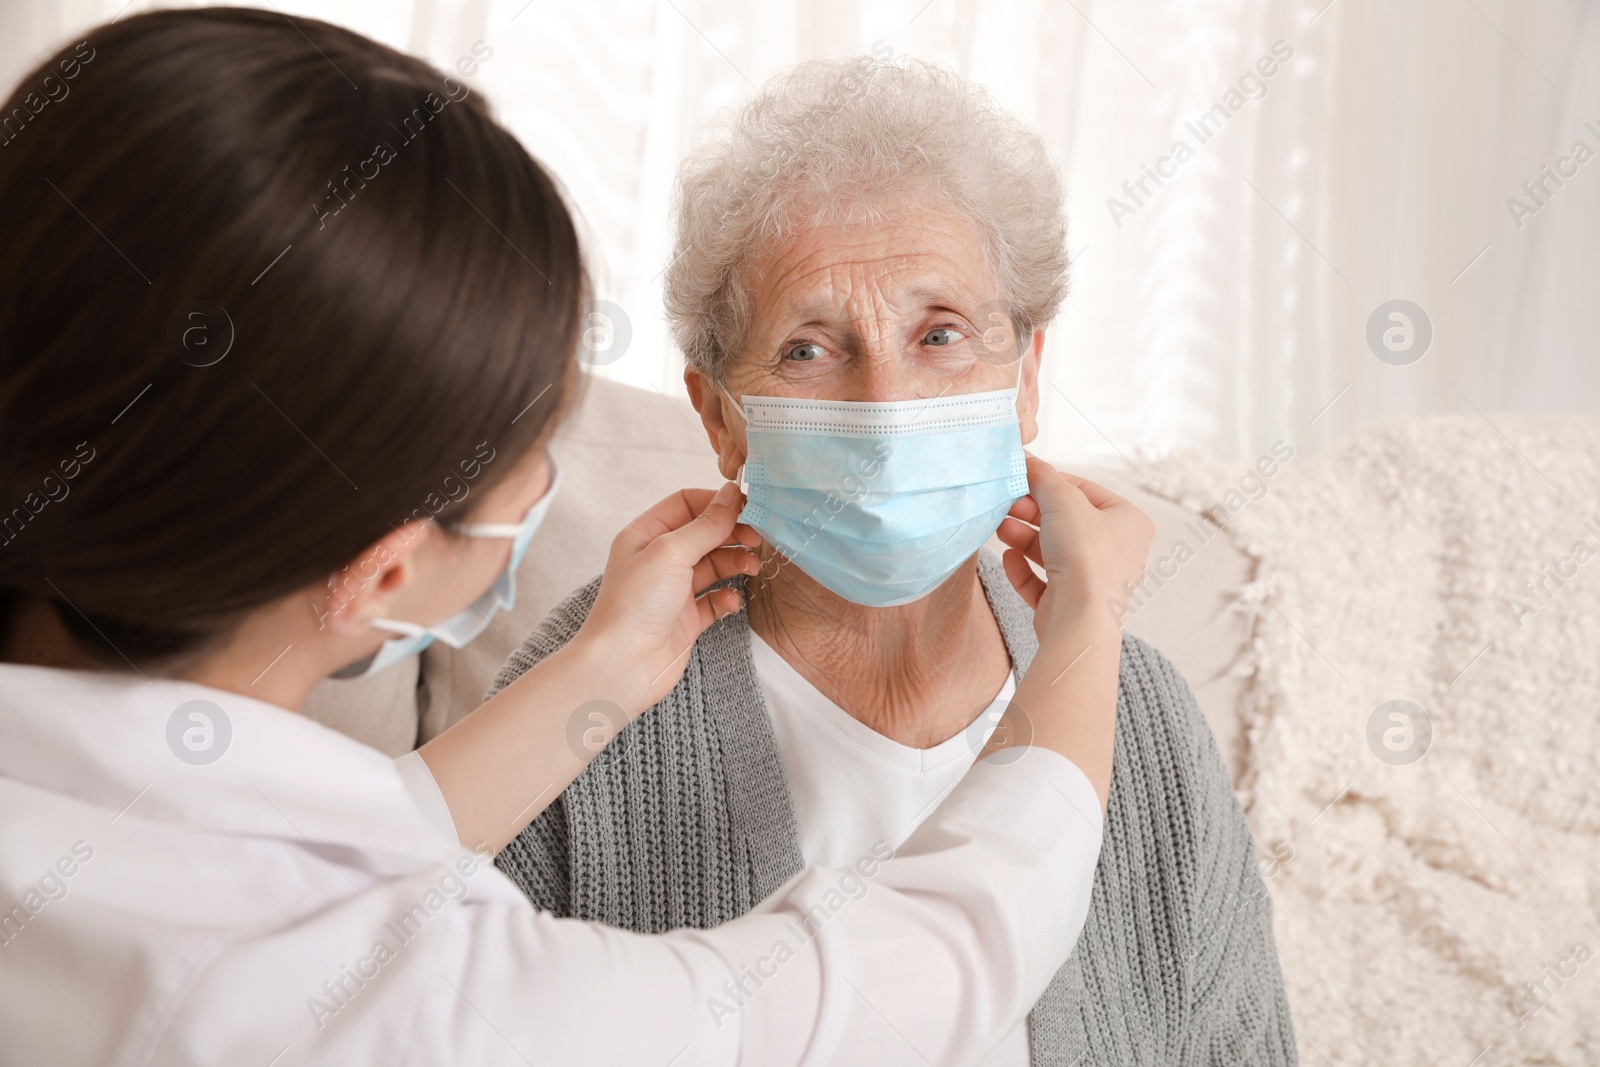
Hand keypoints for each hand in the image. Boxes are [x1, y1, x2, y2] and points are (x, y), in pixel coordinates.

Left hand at [575, 483, 761, 708]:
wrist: (622, 666)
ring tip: (751, 567)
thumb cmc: (634, 605)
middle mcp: (659, 559)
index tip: (747, 507)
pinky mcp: (686, 618)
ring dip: (736, 562)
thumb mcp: (671, 552)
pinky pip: (716, 598)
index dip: (717, 503)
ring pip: (714, 565)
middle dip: (732, 534)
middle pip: (705, 534)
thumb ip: (706, 524)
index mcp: (646, 535)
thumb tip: (730, 494)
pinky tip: (731, 600)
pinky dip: (728, 596)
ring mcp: (673, 589)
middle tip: (757, 538)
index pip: (686, 504)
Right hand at [996, 456, 1153, 639]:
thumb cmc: (1085, 553)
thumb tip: (1027, 460)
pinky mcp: (1071, 606)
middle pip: (1066, 522)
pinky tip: (1008, 558)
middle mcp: (1117, 551)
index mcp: (1128, 521)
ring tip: (1000, 529)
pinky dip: (1025, 569)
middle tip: (1006, 505)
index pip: (1085, 491)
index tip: (1021, 477)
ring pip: (1053, 551)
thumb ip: (1043, 477)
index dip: (1051, 482)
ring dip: (1024, 537)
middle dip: (1032, 512)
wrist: (1081, 618)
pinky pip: (1044, 581)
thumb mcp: (1063, 500)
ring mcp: (1094, 581)